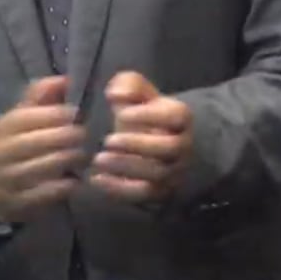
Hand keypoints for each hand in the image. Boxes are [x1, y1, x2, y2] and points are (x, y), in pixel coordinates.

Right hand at [0, 76, 84, 224]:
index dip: (53, 114)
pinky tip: (74, 180)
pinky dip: (61, 187)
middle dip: (64, 137)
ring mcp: (6, 180)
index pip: (26, 117)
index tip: (75, 113)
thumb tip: (65, 79)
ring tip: (83, 156)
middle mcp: (0, 153)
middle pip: (36, 142)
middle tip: (85, 135)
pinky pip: (42, 195)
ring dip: (66, 161)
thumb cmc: (16, 143)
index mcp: (2, 128)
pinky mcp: (16, 204)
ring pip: (40, 168)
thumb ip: (41, 97)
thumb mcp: (22, 118)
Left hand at [90, 71, 192, 203]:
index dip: (149, 115)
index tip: (121, 113)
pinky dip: (119, 189)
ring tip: (99, 159)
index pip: (175, 116)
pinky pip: (143, 194)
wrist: (155, 141)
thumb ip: (128, 85)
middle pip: (168, 148)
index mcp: (181, 118)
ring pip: (157, 174)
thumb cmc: (142, 112)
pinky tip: (97, 179)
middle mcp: (184, 146)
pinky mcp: (160, 191)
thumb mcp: (137, 92)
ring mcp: (174, 171)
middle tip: (107, 140)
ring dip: (126, 167)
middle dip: (136, 144)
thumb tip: (116, 93)